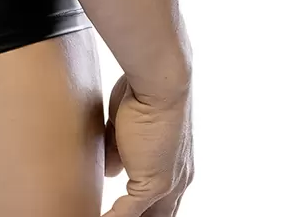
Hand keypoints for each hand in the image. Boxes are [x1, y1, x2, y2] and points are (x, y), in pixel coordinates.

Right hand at [102, 72, 193, 214]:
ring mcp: (168, 186)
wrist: (158, 82)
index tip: (121, 213)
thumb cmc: (144, 91)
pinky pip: (128, 214)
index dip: (143, 213)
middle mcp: (178, 181)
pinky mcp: (153, 185)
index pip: (161, 204)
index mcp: (175, 167)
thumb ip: (118, 150)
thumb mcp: (128, 128)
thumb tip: (108, 169)